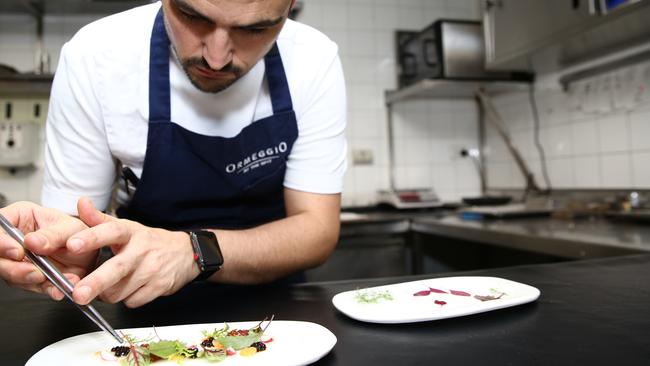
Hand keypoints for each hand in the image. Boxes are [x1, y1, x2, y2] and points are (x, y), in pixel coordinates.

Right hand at [0, 201, 93, 298]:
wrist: (91, 253)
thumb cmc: (79, 233)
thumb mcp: (71, 228)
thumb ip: (52, 235)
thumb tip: (31, 242)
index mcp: (18, 218)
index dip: (3, 242)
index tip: (18, 252)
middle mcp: (13, 240)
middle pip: (0, 256)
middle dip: (15, 267)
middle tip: (36, 272)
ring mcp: (17, 260)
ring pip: (11, 274)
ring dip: (30, 280)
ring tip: (49, 280)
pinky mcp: (27, 278)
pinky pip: (30, 286)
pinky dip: (43, 289)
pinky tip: (56, 290)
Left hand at [68, 199, 199, 307]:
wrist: (186, 253)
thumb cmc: (150, 242)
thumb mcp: (127, 227)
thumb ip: (99, 219)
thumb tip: (81, 202)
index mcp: (130, 232)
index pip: (110, 231)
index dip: (91, 238)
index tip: (72, 244)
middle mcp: (141, 250)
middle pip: (116, 268)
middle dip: (96, 282)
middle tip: (78, 294)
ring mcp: (152, 270)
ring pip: (119, 291)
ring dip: (107, 293)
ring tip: (111, 284)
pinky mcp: (159, 287)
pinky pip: (131, 301)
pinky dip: (125, 299)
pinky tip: (131, 288)